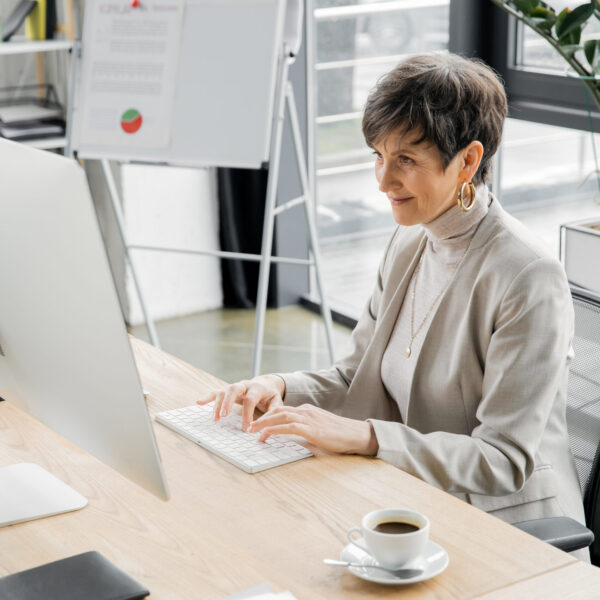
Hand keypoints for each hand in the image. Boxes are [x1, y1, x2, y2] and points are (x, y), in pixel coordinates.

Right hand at [197, 375, 284, 431]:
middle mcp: (244, 385)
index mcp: (257, 388)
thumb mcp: (277, 402)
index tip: (246, 428)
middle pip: (233, 389)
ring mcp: (235, 387)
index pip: (250, 399)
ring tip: (216, 419)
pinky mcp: (228, 390)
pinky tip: (198, 402)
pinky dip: (207, 397)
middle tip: (224, 416)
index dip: (247, 414)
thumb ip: (273, 412)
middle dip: (228, 403)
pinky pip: (216, 392)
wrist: (266, 384)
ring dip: (218, 405)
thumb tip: (267, 426)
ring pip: (223, 391)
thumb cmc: (271, 396)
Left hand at [248, 403, 378, 455]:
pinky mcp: (312, 429)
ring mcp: (309, 419)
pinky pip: (290, 427)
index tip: (257, 423)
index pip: (283, 410)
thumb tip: (292, 438)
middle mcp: (306, 411)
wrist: (357, 434)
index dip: (268, 416)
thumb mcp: (319, 429)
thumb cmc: (340, 435)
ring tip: (252, 431)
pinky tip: (266, 434)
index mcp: (307, 411)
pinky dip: (276, 429)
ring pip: (281, 417)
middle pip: (278, 411)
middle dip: (261, 418)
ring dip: (264, 423)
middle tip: (248, 426)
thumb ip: (306, 430)